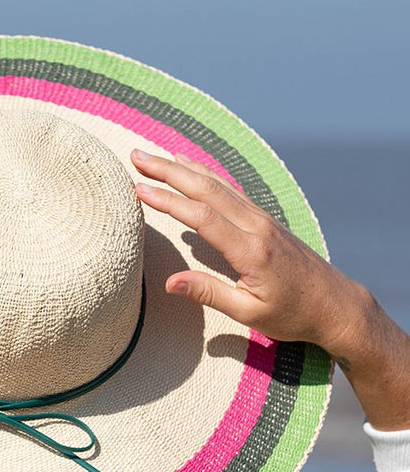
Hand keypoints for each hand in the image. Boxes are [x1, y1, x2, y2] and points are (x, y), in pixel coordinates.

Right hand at [130, 149, 360, 351]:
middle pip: (207, 189)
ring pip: (218, 184)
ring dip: (183, 168)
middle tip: (137, 157)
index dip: (168, 201)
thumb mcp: (249, 313)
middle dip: (168, 171)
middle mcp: (257, 226)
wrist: (335, 304)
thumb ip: (208, 293)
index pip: (202, 216)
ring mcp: (263, 219)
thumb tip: (169, 282)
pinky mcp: (265, 220)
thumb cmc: (292, 314)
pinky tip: (191, 168)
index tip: (138, 189)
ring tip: (155, 157)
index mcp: (251, 250)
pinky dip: (206, 175)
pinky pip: (230, 190)